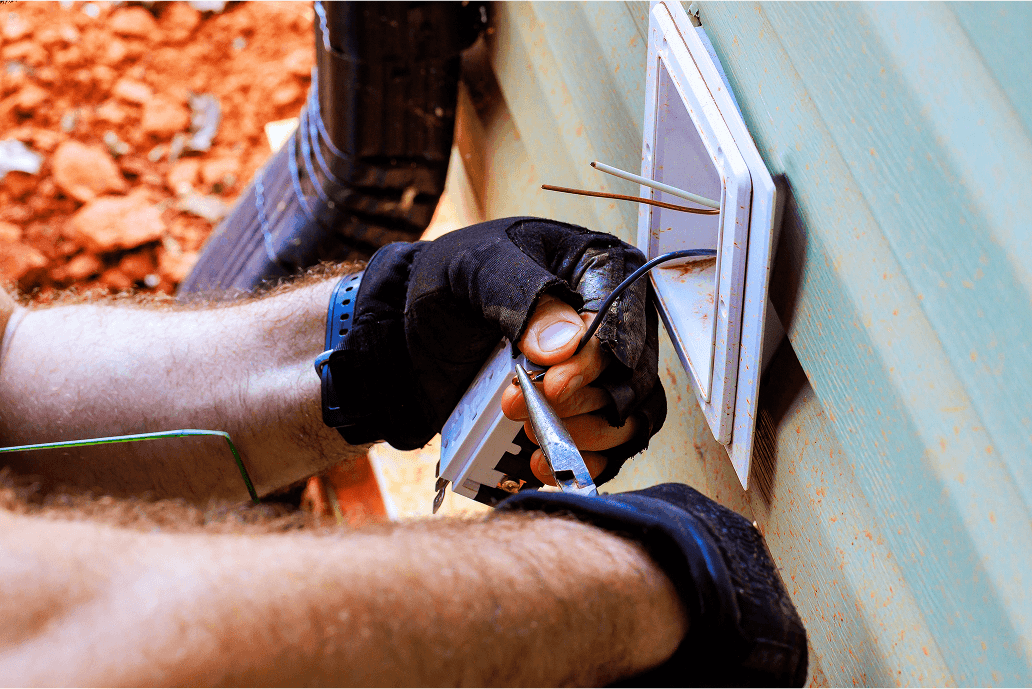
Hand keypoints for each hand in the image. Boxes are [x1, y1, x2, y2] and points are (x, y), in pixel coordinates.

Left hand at [324, 217, 665, 485]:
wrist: (408, 329)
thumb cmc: (447, 283)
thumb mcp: (473, 271)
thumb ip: (520, 296)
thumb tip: (566, 345)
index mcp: (599, 268)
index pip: (624, 321)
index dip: (594, 361)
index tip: (553, 386)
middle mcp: (611, 323)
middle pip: (628, 377)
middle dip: (578, 402)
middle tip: (516, 407)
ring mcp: (599, 373)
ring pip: (626, 418)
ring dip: (581, 435)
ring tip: (528, 436)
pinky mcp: (581, 413)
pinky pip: (606, 449)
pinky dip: (578, 462)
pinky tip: (536, 463)